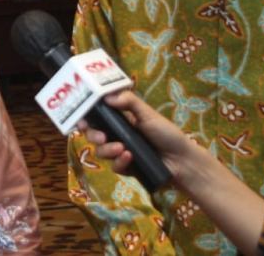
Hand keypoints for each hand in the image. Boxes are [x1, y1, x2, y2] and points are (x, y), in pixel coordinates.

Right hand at [78, 90, 194, 178]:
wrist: (182, 160)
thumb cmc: (167, 133)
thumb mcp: (148, 114)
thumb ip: (129, 102)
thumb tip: (107, 96)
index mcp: (121, 120)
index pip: (98, 118)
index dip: (86, 118)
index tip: (81, 119)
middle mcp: (117, 136)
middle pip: (94, 135)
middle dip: (93, 135)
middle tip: (102, 137)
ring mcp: (121, 153)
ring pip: (101, 152)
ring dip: (108, 150)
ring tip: (122, 148)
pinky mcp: (127, 168)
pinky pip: (114, 166)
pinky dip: (120, 162)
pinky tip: (130, 157)